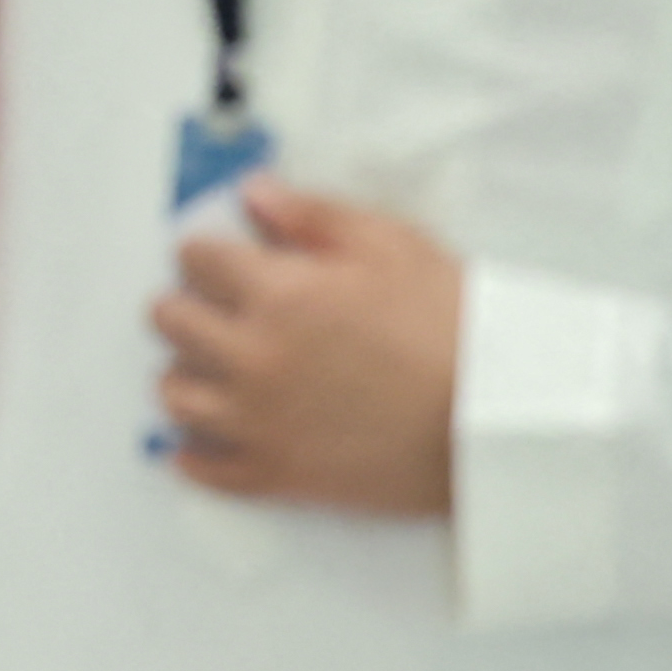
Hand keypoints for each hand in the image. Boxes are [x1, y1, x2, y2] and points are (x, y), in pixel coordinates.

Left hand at [148, 174, 461, 513]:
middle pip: (169, 321)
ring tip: (219, 365)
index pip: (194, 258)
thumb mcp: (390, 245)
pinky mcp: (280, 476)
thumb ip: (310, 216)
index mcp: (278, 295)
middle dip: (191, 303)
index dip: (210, 251)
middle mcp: (254, 359)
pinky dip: (196, 451)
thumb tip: (253, 194)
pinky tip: (208, 434)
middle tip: (220, 306)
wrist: (501, 421)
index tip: (226, 257)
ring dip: (189, 373)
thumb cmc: (456, 331)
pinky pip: (204, 467)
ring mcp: (262, 422)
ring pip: (174, 394)